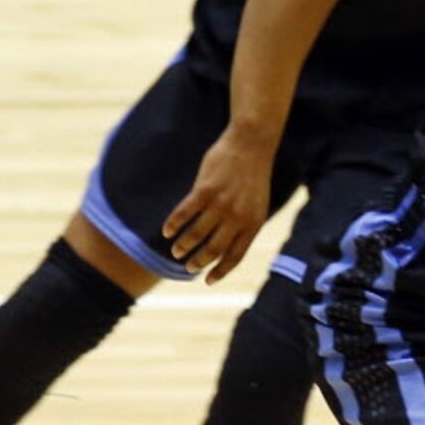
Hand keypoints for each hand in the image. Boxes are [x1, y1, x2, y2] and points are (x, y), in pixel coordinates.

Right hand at [162, 125, 271, 282]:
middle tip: (187, 267)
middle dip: (198, 261)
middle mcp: (237, 217)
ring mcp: (221, 204)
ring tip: (175, 251)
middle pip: (213, 249)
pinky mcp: (205, 189)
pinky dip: (174, 224)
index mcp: (253, 223)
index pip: (235, 256)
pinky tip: (167, 231)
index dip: (220, 271)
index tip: (208, 280)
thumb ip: (244, 223)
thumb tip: (226, 244)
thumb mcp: (257, 203)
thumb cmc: (252, 175)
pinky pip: (185, 213)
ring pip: (196, 234)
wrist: (251, 144)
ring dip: (183, 246)